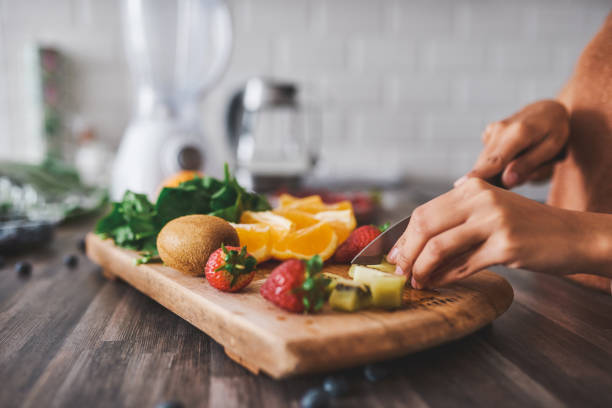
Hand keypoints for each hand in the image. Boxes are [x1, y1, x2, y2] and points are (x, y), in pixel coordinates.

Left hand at [387, 178, 611, 288]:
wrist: (572, 235)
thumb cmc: (527, 226)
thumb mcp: (490, 211)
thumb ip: (456, 218)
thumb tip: (413, 241)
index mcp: (472, 187)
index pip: (424, 212)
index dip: (404, 237)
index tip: (393, 256)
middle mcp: (480, 199)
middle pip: (425, 226)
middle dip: (406, 254)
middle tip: (398, 272)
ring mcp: (493, 221)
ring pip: (439, 247)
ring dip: (422, 269)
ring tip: (416, 282)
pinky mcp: (506, 246)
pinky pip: (463, 266)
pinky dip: (445, 278)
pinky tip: (437, 284)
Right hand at [456, 100, 569, 188]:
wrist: (545, 109)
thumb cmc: (554, 130)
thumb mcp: (553, 146)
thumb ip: (529, 163)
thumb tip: (507, 180)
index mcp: (519, 132)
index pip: (495, 160)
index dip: (479, 174)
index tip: (461, 185)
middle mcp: (500, 129)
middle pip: (487, 164)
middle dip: (492, 181)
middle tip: (510, 187)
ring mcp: (492, 130)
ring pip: (487, 161)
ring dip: (499, 172)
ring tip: (524, 163)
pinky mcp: (488, 133)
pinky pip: (488, 156)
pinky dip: (497, 164)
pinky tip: (514, 157)